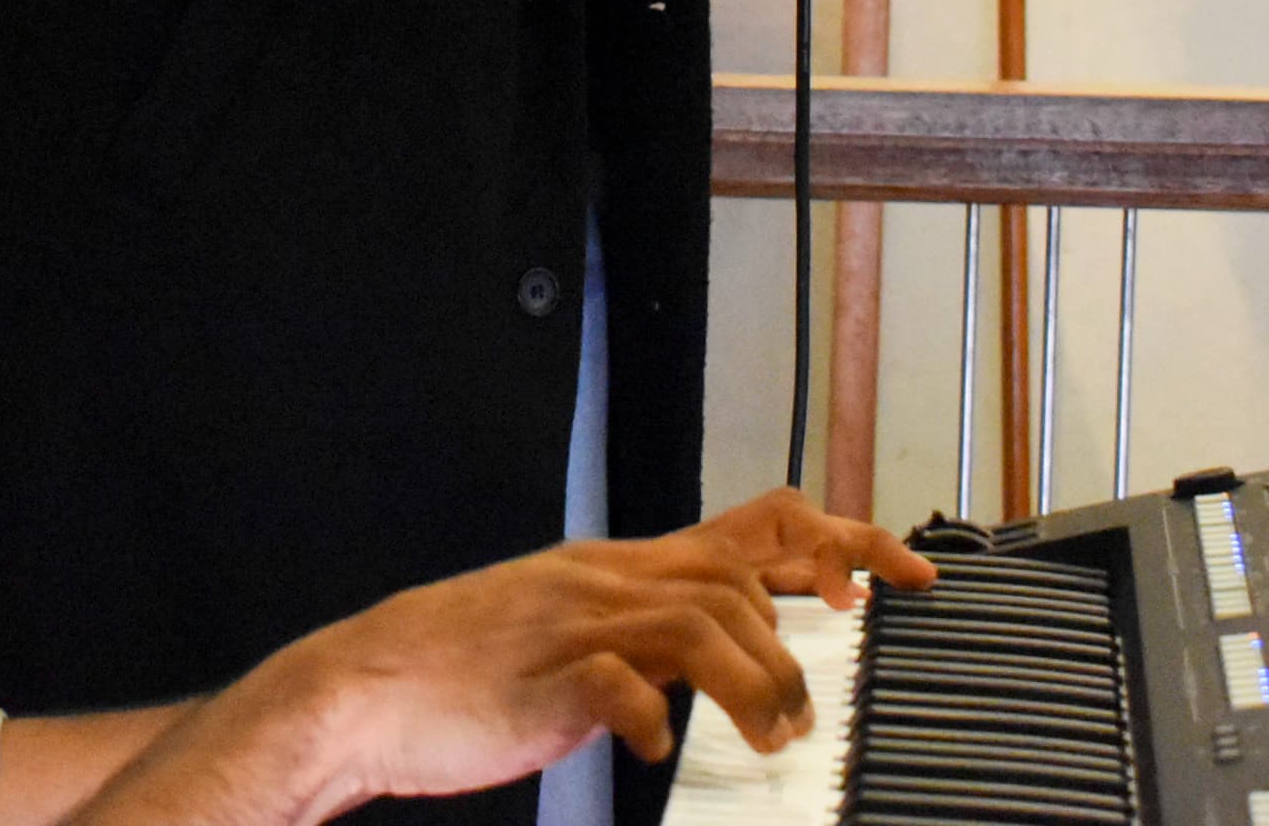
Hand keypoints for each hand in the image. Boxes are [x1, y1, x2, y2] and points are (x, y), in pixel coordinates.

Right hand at [66, 505, 935, 825]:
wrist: (368, 684)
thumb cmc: (473, 669)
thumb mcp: (576, 627)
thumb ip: (650, 628)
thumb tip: (731, 646)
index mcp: (625, 565)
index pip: (755, 522)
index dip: (840, 539)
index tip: (900, 574)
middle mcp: (611, 579)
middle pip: (741, 570)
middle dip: (806, 627)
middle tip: (828, 689)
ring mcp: (577, 622)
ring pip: (701, 621)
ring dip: (756, 681)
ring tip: (771, 737)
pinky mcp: (546, 675)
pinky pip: (621, 683)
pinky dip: (655, 717)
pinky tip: (657, 746)